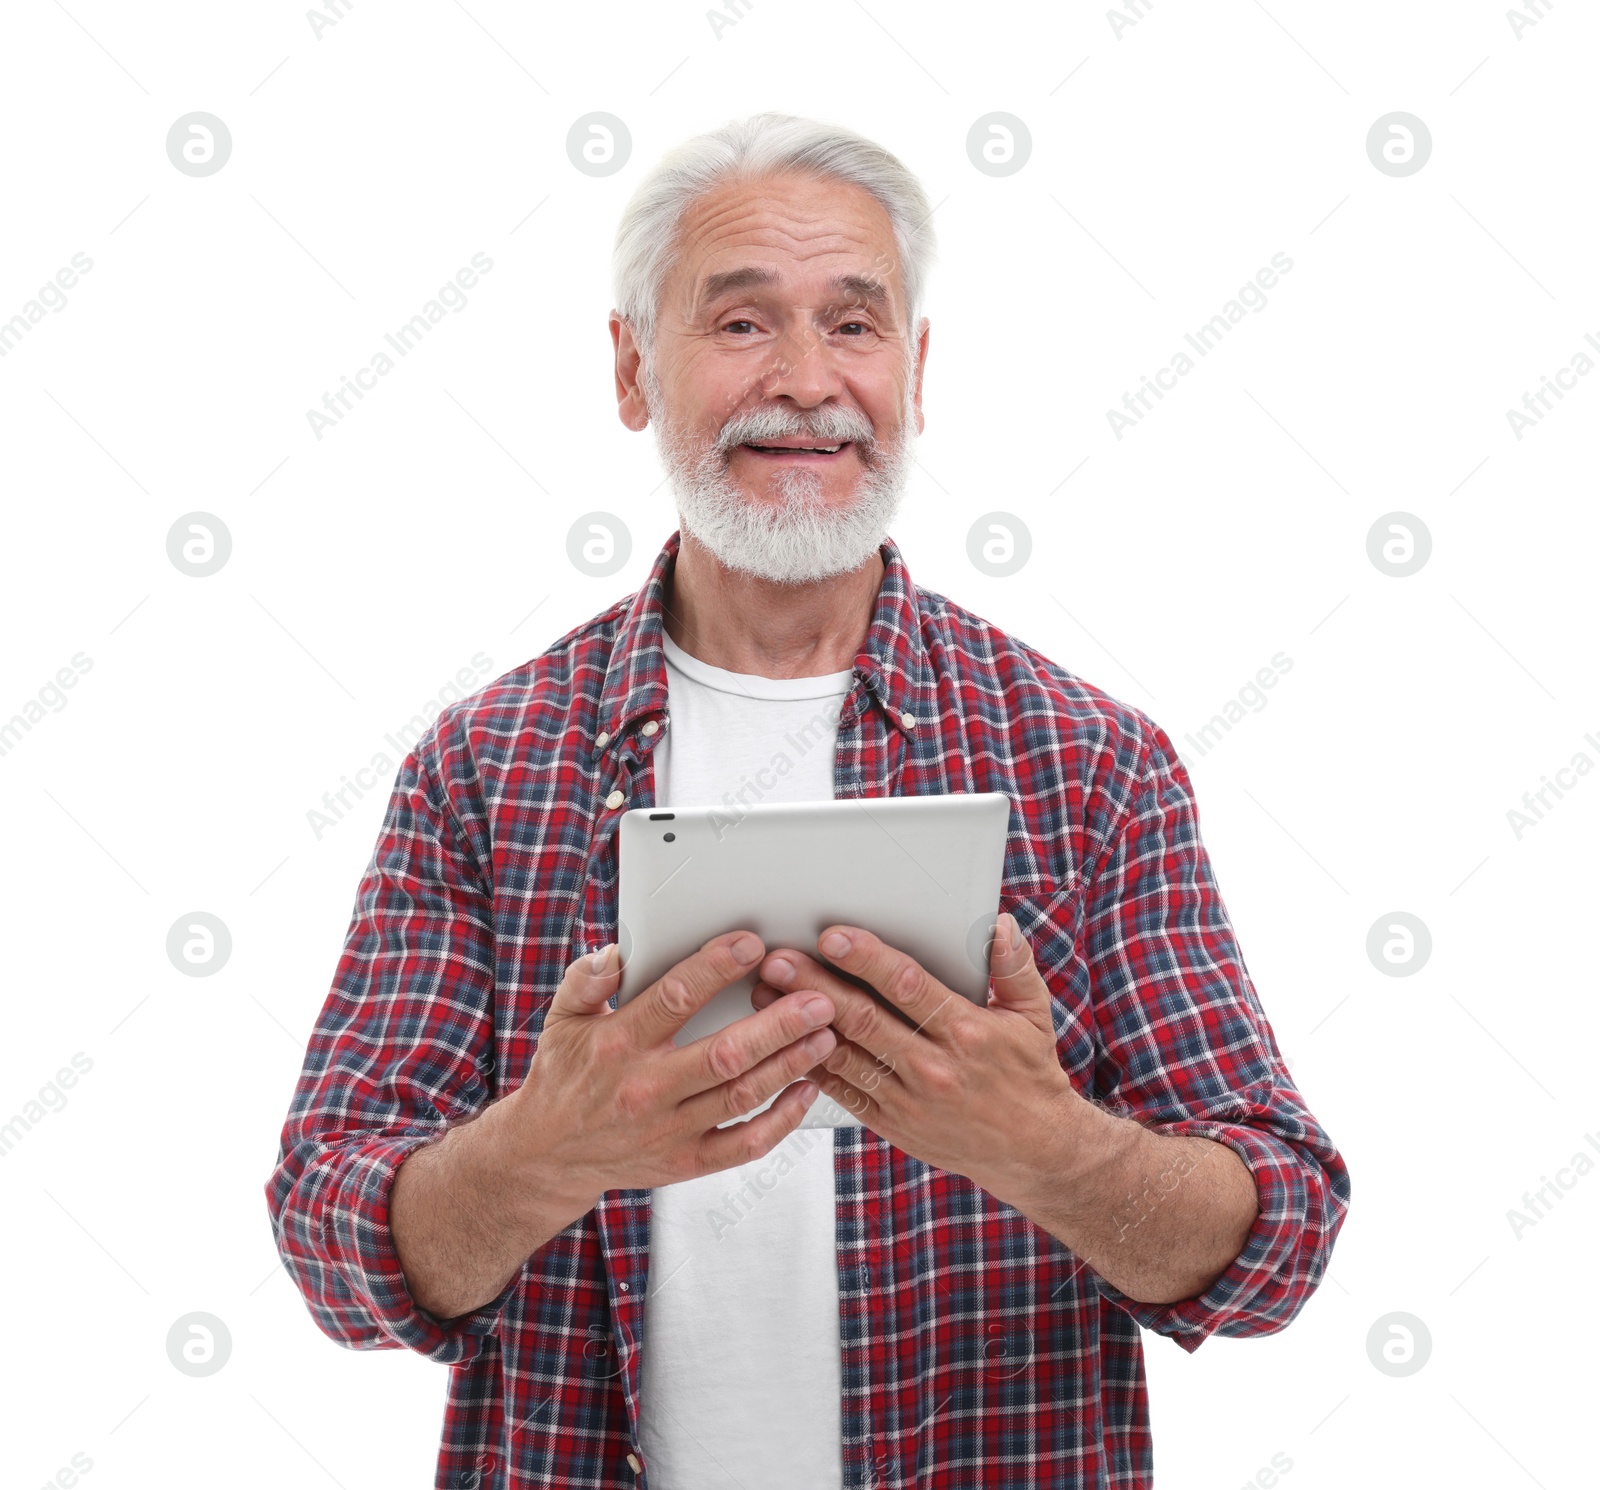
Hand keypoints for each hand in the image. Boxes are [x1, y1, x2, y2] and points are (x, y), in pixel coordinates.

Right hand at [506, 931, 838, 1202]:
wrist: (548, 1155)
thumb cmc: (564, 1076)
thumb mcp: (562, 1019)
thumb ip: (587, 979)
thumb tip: (615, 951)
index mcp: (618, 1043)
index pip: (675, 999)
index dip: (717, 968)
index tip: (753, 944)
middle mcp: (646, 1088)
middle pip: (725, 1053)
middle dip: (778, 1025)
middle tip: (819, 999)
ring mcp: (669, 1130)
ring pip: (742, 1095)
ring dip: (790, 1065)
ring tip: (826, 1034)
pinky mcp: (686, 1162)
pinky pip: (744, 1144)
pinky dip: (782, 1121)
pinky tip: (807, 1091)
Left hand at [751, 914, 1077, 1205]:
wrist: (1031, 1151)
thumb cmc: (1028, 1075)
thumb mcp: (1033, 1016)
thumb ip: (1014, 967)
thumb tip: (1000, 924)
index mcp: (967, 1032)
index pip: (908, 987)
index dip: (867, 960)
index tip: (833, 936)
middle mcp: (933, 1067)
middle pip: (863, 1019)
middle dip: (814, 987)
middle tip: (777, 961)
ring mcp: (908, 1098)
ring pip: (843, 1055)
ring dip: (799, 1025)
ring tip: (764, 995)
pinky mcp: (891, 1122)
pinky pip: (842, 1090)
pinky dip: (810, 1066)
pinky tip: (781, 1043)